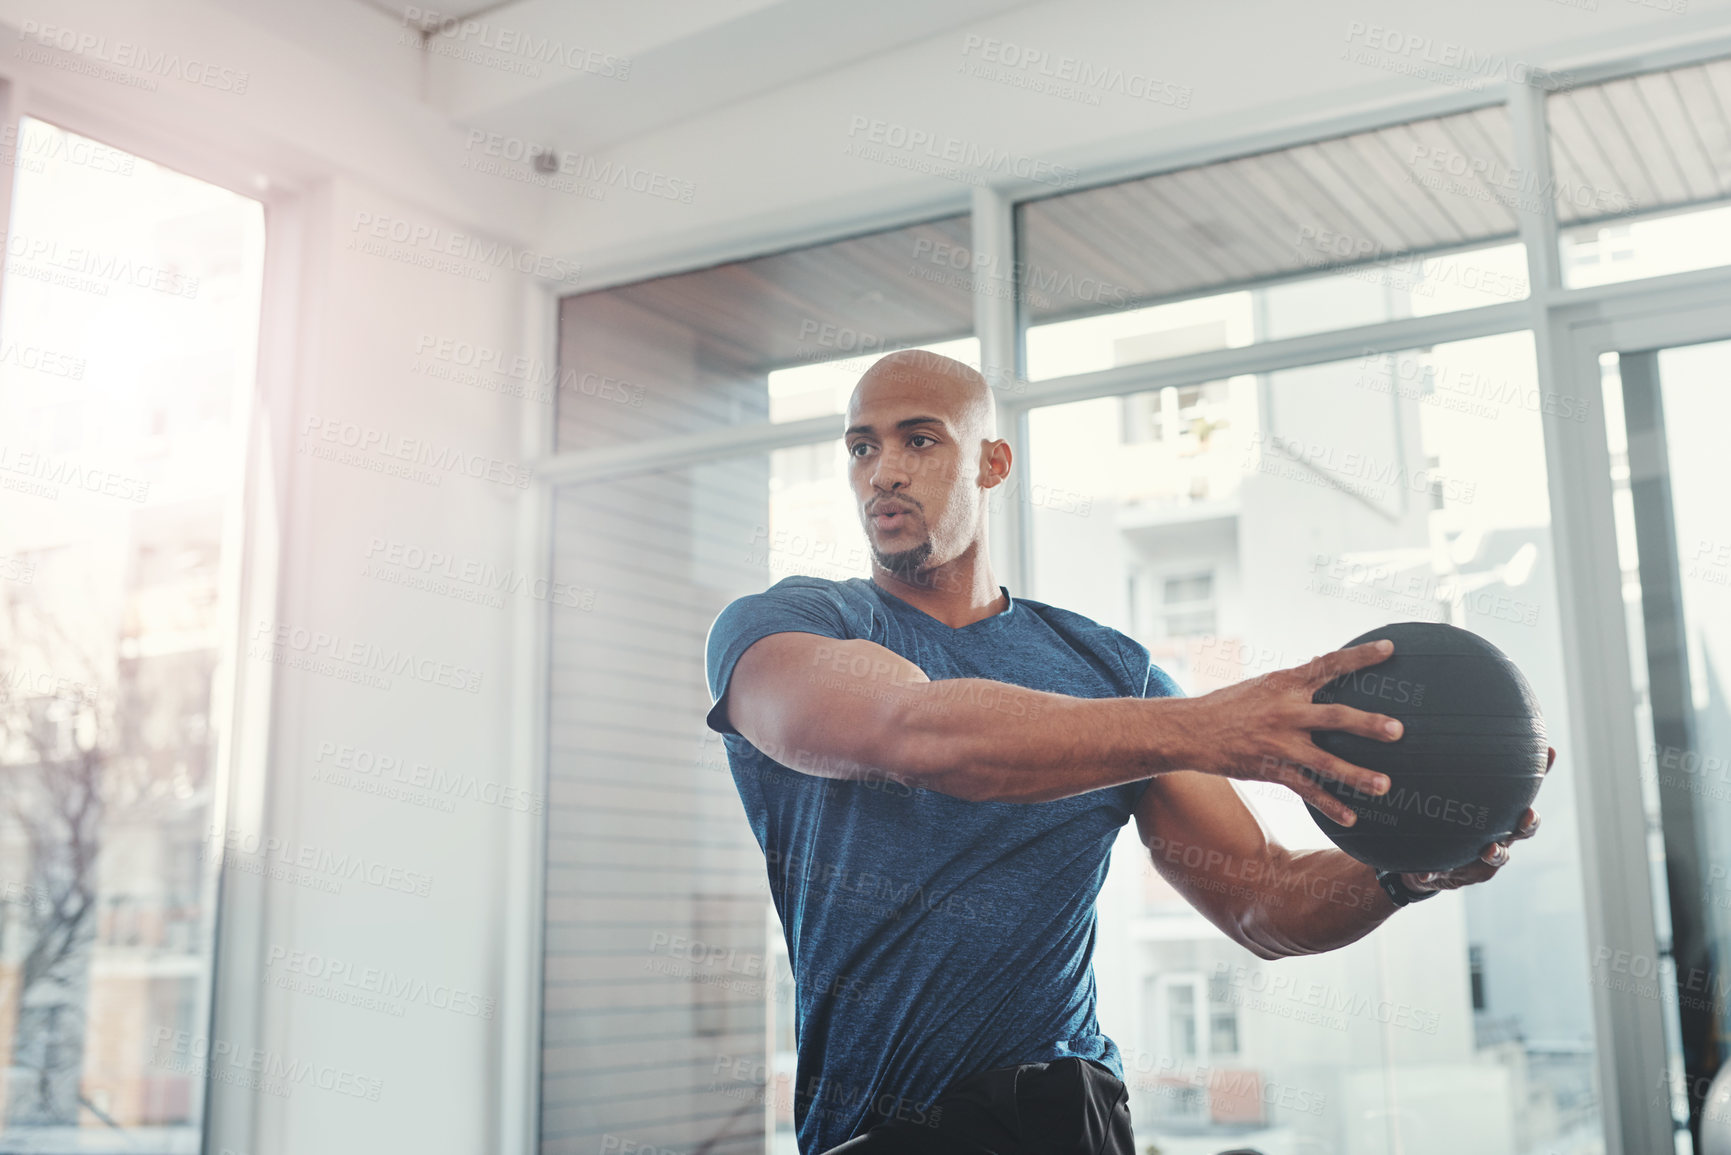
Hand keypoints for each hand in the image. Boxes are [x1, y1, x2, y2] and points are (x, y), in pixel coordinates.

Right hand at [1175, 640, 1405, 825]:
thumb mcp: (1262, 686)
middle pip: (1334, 717)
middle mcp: (1284, 712)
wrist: (1190, 730)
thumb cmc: (1229, 705)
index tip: (1390, 649)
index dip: (1360, 656)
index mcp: (1285, 684)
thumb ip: (1295, 683)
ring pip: (1324, 762)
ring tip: (1386, 785)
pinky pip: (1306, 790)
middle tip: (1398, 731)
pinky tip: (1351, 818)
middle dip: (1367, 724)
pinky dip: (1329, 805)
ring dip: (1357, 775)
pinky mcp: (1270, 769)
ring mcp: (1278, 743)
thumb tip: (1327, 669)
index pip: (1328, 664)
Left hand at [1399, 747, 1554, 893]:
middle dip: (1529, 821)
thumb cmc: (1438, 813)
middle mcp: (1499, 831)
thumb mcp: (1436, 783)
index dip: (1540, 769)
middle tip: (1526, 814)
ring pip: (1499, 856)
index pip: (1523, 784)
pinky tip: (1426, 873)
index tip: (1549, 751)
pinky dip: (1437, 874)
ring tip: (1489, 849)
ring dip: (1497, 853)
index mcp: (1498, 806)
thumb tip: (1429, 710)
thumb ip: (1437, 756)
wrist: (1424, 854)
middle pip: (1524, 827)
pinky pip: (1449, 874)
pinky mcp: (1460, 875)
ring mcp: (1483, 856)